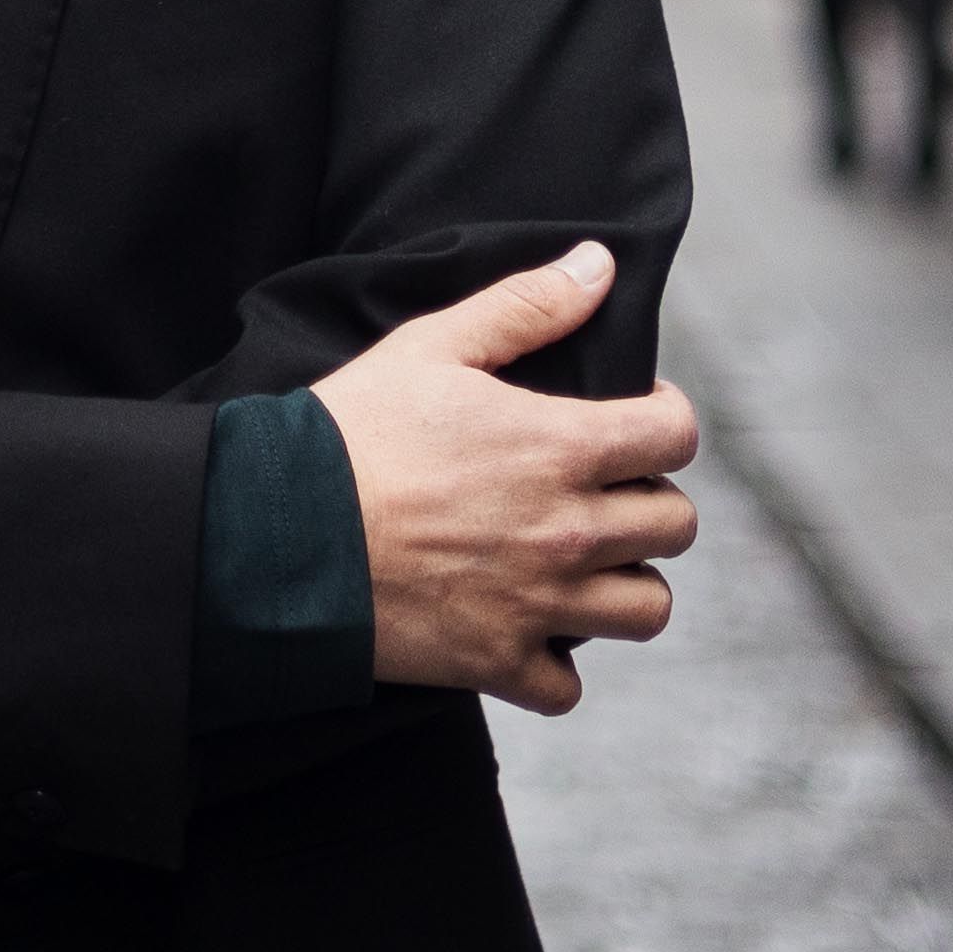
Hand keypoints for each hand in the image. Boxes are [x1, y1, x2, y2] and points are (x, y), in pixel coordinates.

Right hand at [308, 241, 698, 716]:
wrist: (277, 533)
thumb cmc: (350, 432)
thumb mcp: (432, 347)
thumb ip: (525, 305)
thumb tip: (598, 263)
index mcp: (562, 446)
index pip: (675, 435)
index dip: (664, 419)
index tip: (633, 418)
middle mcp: (568, 531)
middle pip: (675, 525)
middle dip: (648, 501)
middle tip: (603, 491)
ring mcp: (539, 605)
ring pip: (646, 611)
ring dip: (623, 585)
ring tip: (582, 564)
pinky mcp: (498, 663)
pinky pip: (569, 687)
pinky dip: (555, 665)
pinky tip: (525, 628)